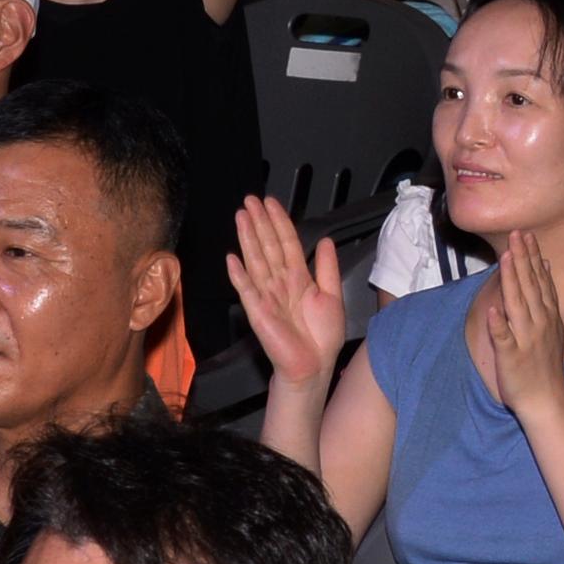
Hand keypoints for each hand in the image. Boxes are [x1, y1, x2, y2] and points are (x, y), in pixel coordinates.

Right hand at [225, 195, 345, 389]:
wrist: (314, 364)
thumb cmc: (322, 335)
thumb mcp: (332, 294)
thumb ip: (326, 267)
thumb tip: (325, 240)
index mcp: (298, 277)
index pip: (286, 243)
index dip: (279, 222)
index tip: (269, 202)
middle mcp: (279, 282)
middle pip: (268, 246)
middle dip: (259, 222)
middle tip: (249, 200)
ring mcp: (266, 295)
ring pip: (256, 260)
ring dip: (248, 238)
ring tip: (240, 216)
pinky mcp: (257, 311)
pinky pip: (247, 289)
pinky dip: (239, 274)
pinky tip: (231, 257)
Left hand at [477, 230, 563, 415]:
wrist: (547, 398)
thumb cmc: (546, 363)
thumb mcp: (553, 325)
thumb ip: (547, 297)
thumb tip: (545, 266)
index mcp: (547, 315)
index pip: (540, 280)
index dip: (532, 257)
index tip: (527, 236)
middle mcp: (539, 322)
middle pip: (529, 285)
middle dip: (523, 259)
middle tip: (517, 234)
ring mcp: (526, 338)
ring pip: (517, 304)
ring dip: (512, 280)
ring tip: (506, 258)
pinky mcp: (511, 355)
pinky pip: (503, 337)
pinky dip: (499, 323)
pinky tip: (493, 308)